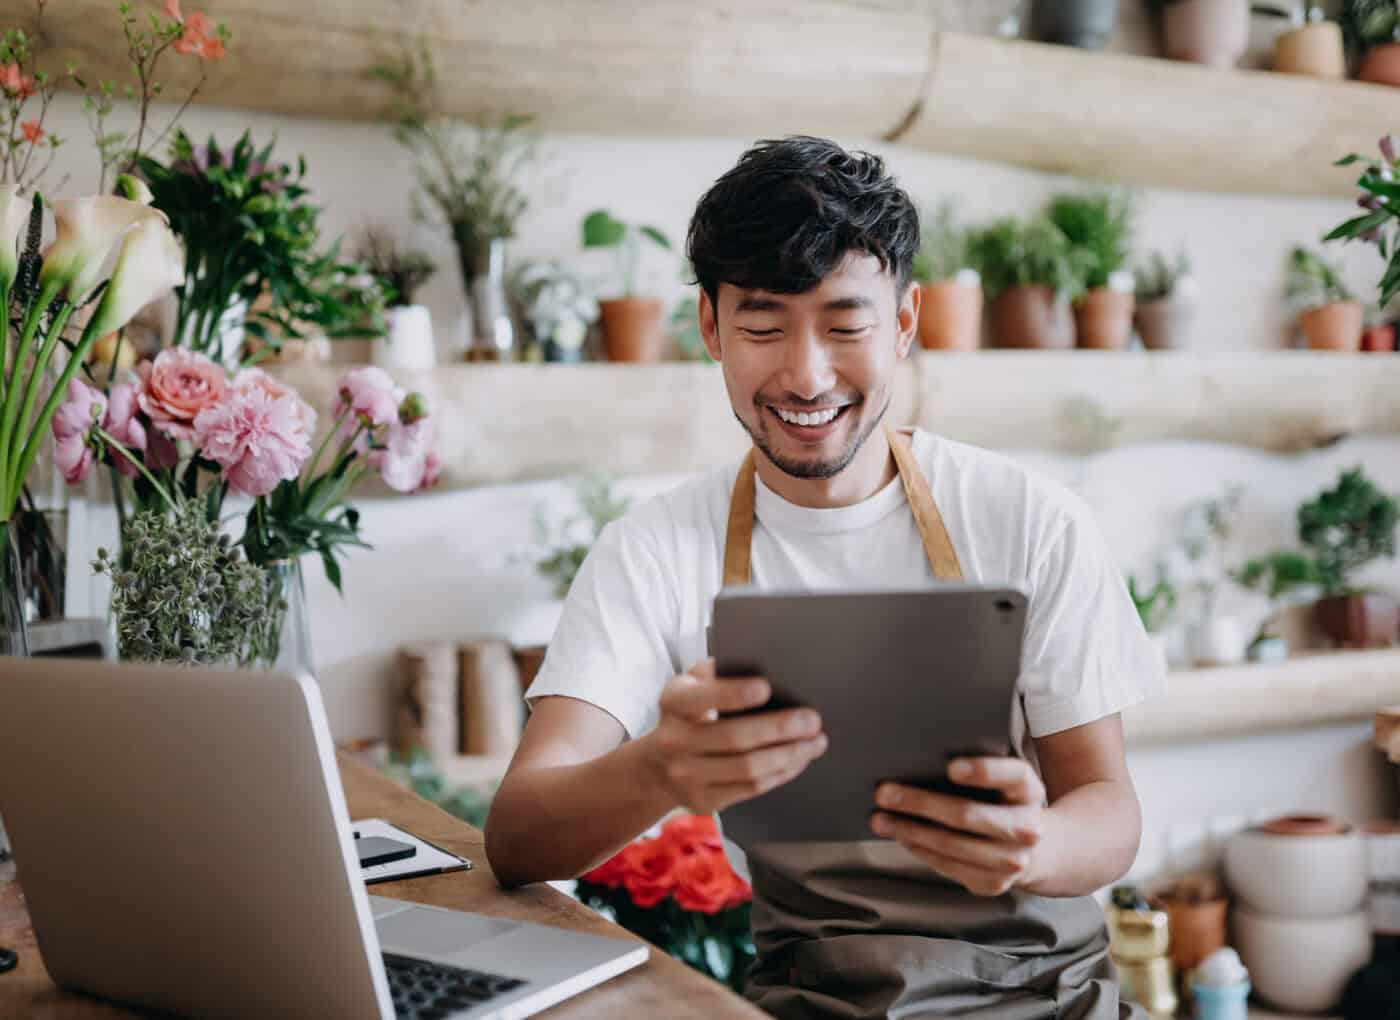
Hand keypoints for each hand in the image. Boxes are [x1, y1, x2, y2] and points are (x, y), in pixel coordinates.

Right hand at [639, 658, 827, 814]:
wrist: (658, 765)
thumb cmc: (689, 714)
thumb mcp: (692, 685)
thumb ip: (719, 672)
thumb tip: (766, 662)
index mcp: (673, 702)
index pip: (703, 697)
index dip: (734, 694)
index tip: (767, 687)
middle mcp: (674, 740)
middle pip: (734, 737)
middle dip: (779, 728)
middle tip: (812, 719)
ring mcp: (686, 775)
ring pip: (747, 768)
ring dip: (788, 755)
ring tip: (815, 742)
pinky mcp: (703, 800)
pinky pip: (750, 789)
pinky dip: (781, 773)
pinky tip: (798, 760)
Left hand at [869, 757, 1045, 896]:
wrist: (1035, 849)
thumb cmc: (1003, 801)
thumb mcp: (1003, 780)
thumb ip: (975, 769)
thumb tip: (918, 762)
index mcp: (1029, 790)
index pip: (1011, 775)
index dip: (982, 771)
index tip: (950, 767)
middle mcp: (1027, 828)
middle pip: (967, 815)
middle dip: (920, 803)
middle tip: (883, 793)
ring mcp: (1012, 861)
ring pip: (951, 845)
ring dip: (909, 831)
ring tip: (880, 819)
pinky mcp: (994, 884)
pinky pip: (948, 865)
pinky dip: (920, 849)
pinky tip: (901, 836)